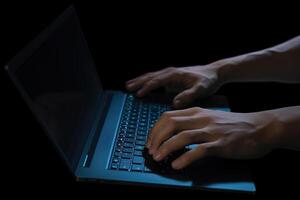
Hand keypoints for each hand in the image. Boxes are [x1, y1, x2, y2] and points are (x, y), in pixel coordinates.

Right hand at [126, 65, 223, 107]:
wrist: (214, 73)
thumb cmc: (208, 80)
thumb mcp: (201, 89)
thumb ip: (188, 96)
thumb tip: (174, 103)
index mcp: (175, 75)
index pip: (157, 81)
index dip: (147, 88)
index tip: (138, 94)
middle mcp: (170, 73)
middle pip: (151, 77)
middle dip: (138, 82)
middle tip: (127, 88)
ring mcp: (170, 75)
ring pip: (151, 76)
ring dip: (140, 80)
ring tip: (129, 85)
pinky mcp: (171, 79)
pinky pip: (156, 80)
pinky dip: (147, 82)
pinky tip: (143, 86)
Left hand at [146, 107, 278, 169]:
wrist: (260, 127)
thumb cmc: (234, 125)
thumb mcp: (210, 118)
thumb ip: (193, 123)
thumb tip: (174, 134)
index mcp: (197, 112)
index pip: (168, 116)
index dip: (155, 129)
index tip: (150, 141)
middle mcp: (202, 119)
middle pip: (171, 124)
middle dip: (156, 138)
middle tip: (151, 151)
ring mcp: (211, 131)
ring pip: (182, 136)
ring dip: (166, 147)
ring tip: (158, 157)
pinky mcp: (221, 144)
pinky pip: (199, 150)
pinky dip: (185, 158)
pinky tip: (177, 165)